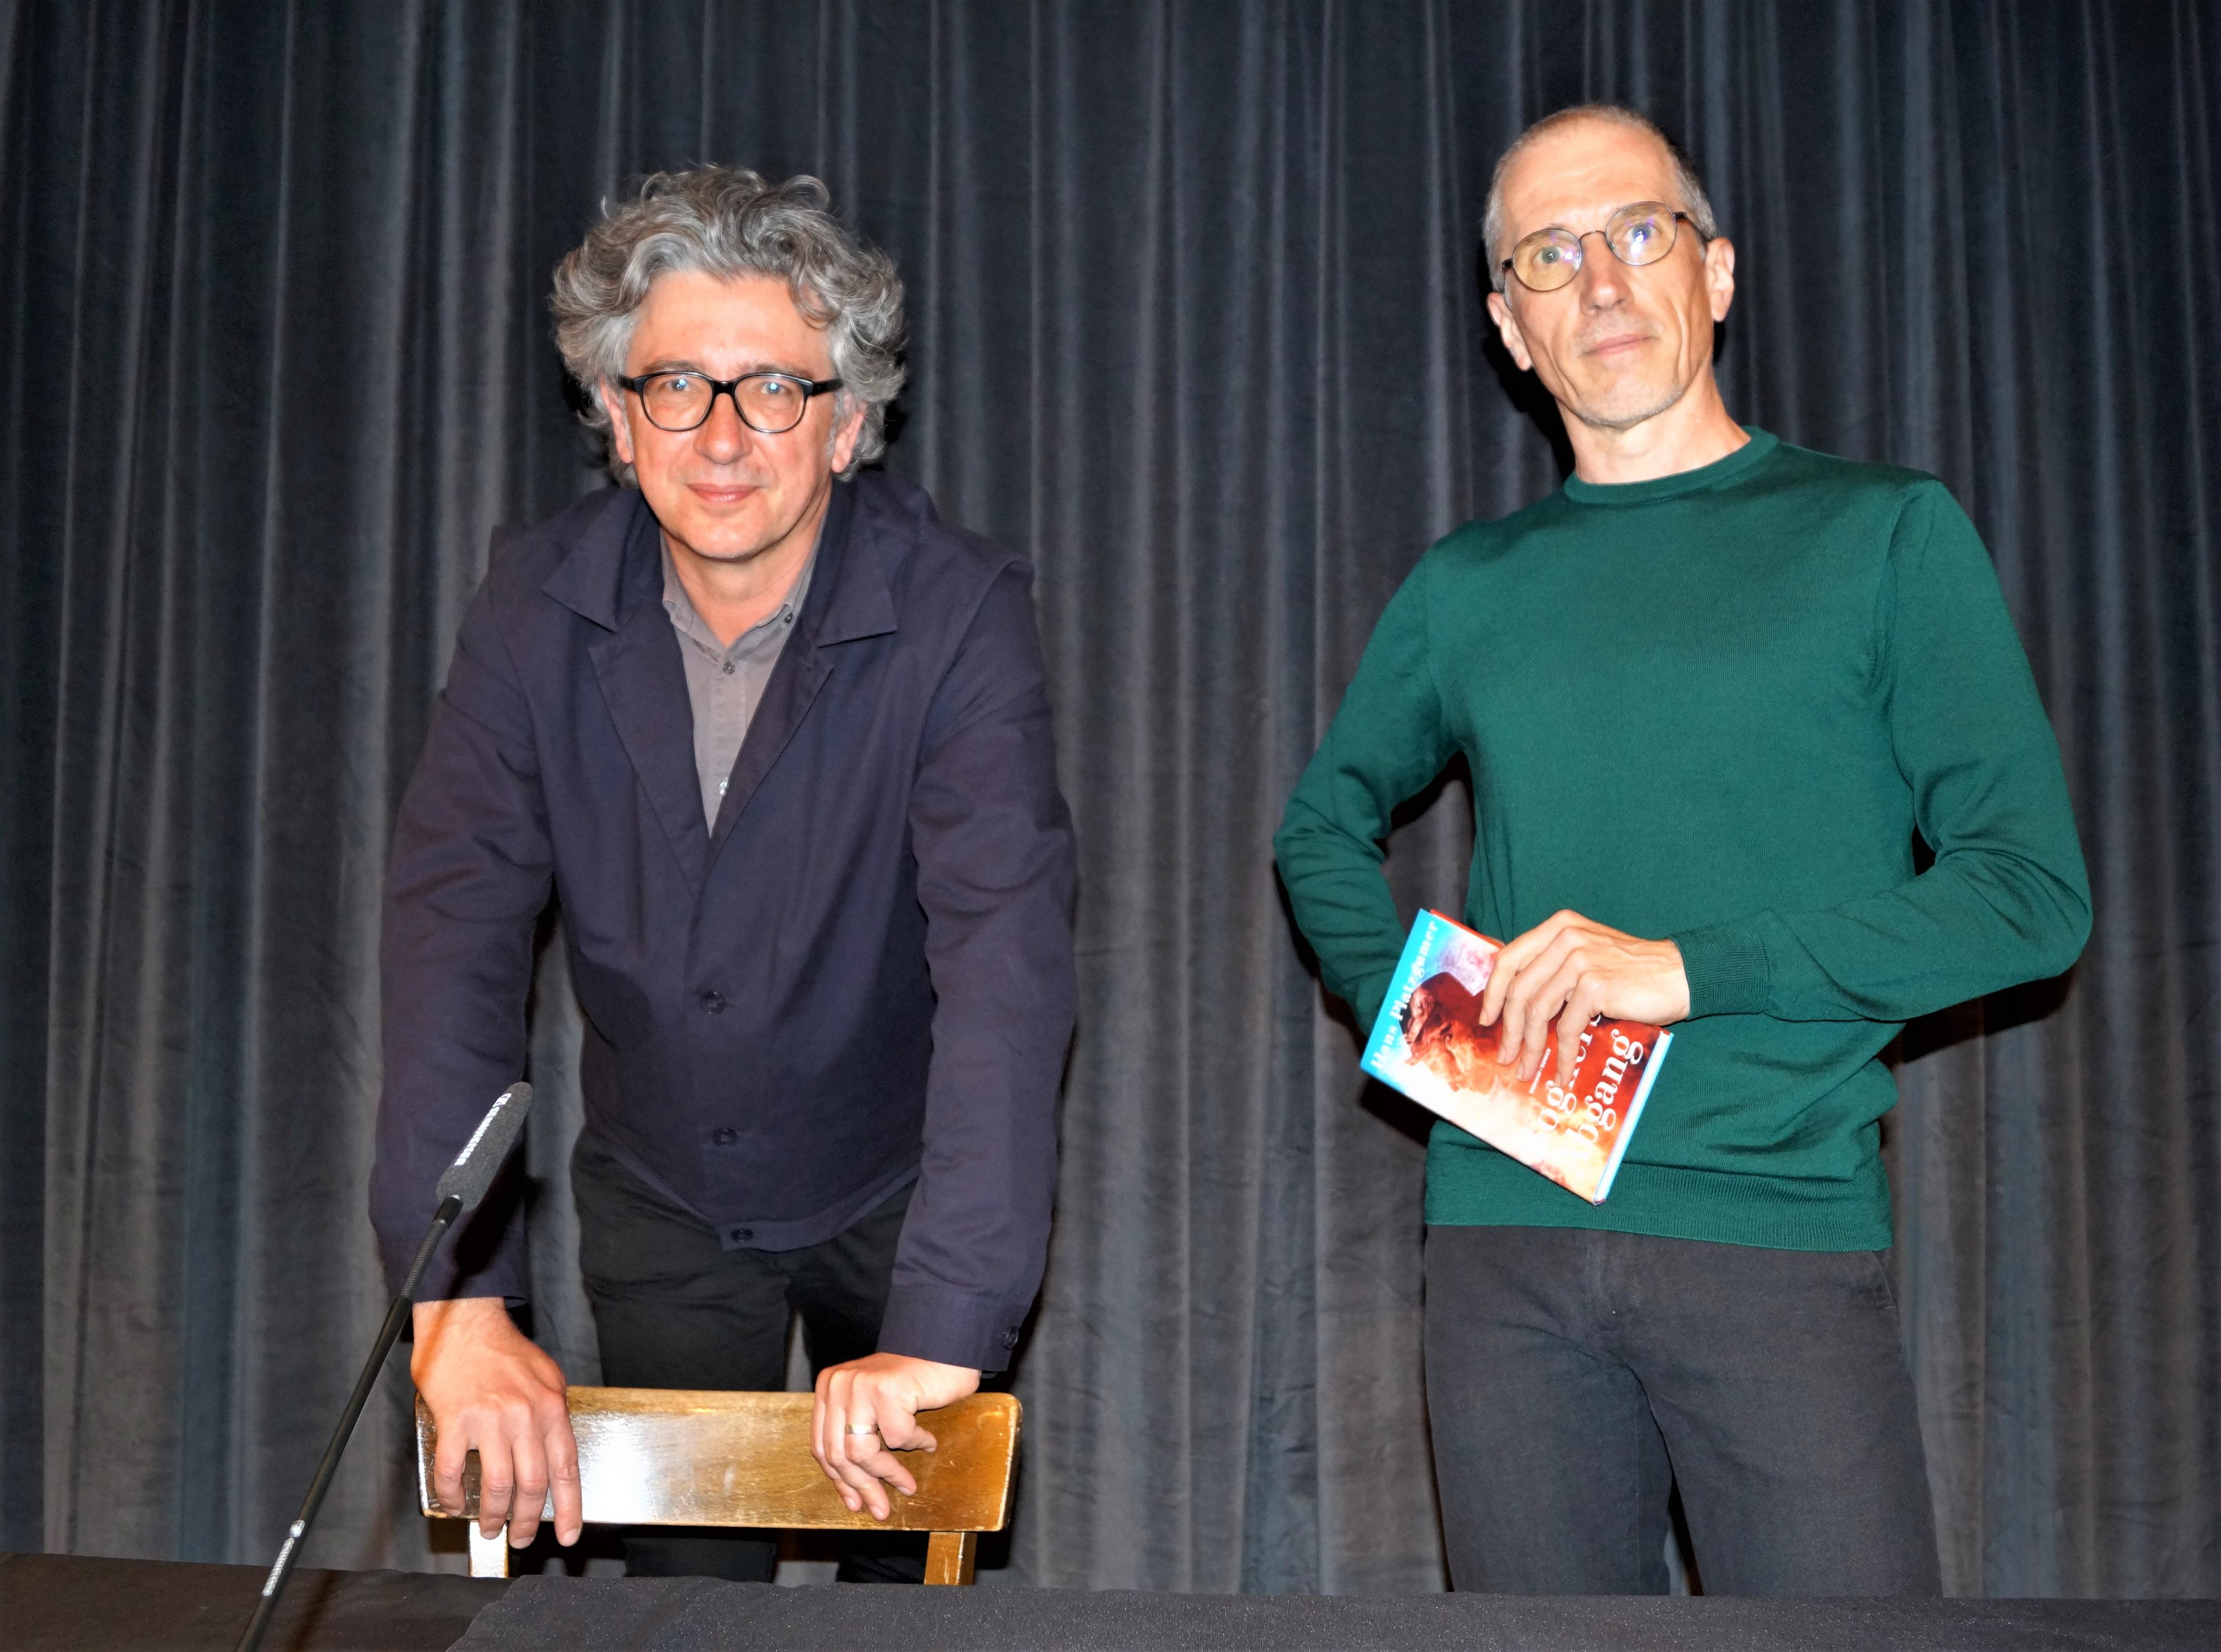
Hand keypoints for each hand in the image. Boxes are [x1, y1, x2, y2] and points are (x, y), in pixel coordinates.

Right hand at [410, 1297, 580, 1547]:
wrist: (466, 1323)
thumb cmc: (504, 1350)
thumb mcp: (546, 1376)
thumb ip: (552, 1412)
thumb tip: (553, 1449)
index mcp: (551, 1408)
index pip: (566, 1469)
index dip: (569, 1507)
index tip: (568, 1535)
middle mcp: (525, 1417)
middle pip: (532, 1484)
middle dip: (527, 1521)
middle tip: (519, 1538)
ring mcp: (490, 1420)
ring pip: (498, 1485)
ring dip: (494, 1515)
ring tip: (489, 1528)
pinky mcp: (455, 1420)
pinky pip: (453, 1471)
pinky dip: (453, 1495)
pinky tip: (455, 1504)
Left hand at [811, 1353, 979, 1520]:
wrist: (945, 1344)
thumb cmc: (911, 1379)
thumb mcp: (871, 1404)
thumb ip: (854, 1433)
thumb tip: (852, 1490)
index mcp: (828, 1388)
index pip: (822, 1446)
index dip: (839, 1480)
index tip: (855, 1503)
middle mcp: (838, 1385)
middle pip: (839, 1454)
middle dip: (863, 1487)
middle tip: (881, 1509)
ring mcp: (860, 1385)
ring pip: (863, 1452)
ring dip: (889, 1474)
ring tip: (907, 1485)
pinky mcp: (887, 1390)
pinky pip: (898, 1436)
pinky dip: (917, 1442)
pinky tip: (927, 1441)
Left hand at [1480, 910, 1689, 1087]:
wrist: (1681, 974)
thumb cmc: (1633, 972)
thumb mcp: (1588, 955)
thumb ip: (1554, 967)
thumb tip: (1513, 1003)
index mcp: (1558, 927)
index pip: (1509, 958)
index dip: (1493, 992)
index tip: (1487, 1019)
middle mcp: (1565, 938)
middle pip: (1519, 989)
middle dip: (1509, 1029)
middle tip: (1506, 1056)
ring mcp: (1580, 960)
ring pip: (1538, 1011)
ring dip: (1531, 1048)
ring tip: (1528, 1070)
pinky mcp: (1595, 986)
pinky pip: (1568, 1028)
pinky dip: (1563, 1056)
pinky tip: (1563, 1073)